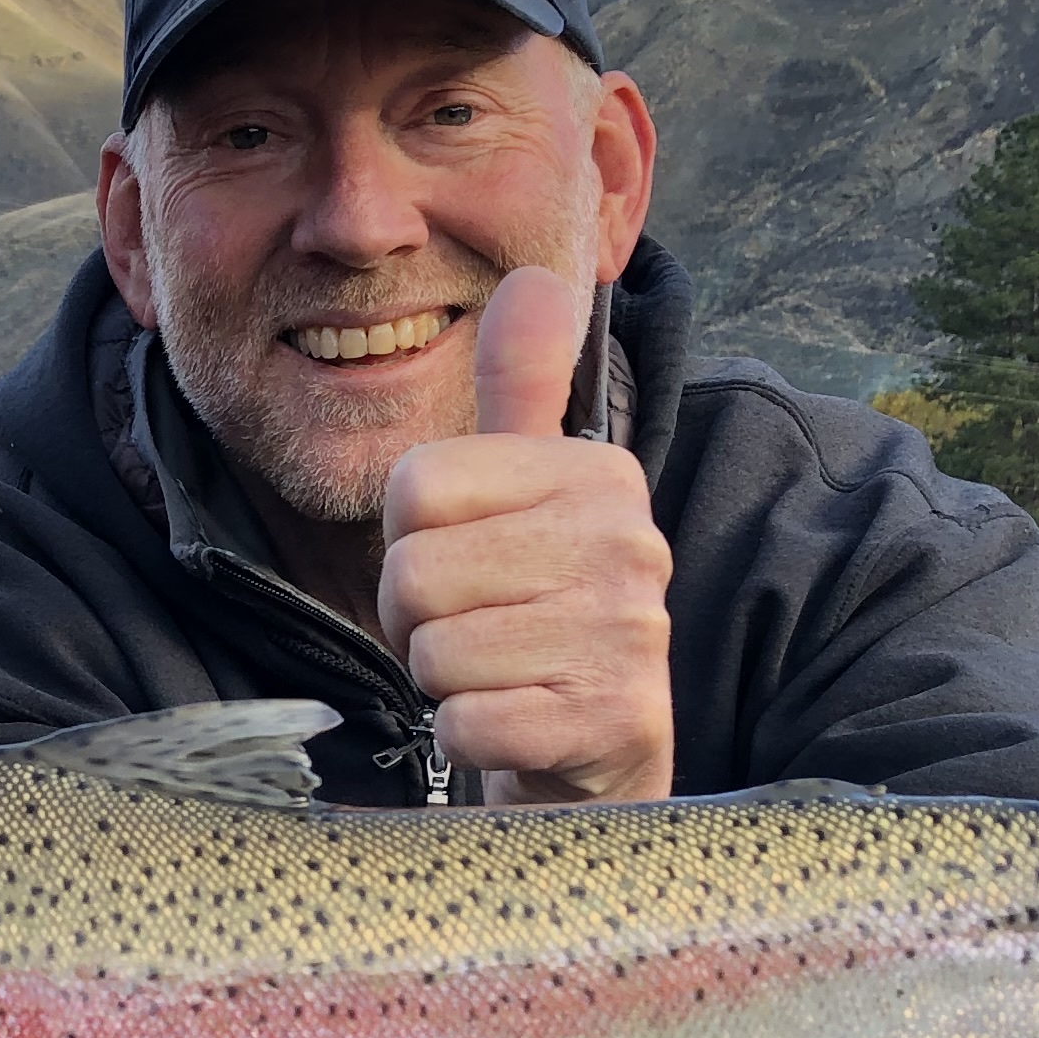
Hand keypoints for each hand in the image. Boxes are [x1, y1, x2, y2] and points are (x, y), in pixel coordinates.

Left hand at [376, 265, 674, 804]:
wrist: (597, 762)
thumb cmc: (541, 622)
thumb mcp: (530, 496)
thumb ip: (523, 390)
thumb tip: (532, 275)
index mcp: (598, 473)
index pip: (415, 485)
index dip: (409, 542)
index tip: (463, 572)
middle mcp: (627, 540)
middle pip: (413, 570)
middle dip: (418, 622)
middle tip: (478, 637)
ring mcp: (629, 632)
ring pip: (435, 651)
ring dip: (445, 683)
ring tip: (501, 679)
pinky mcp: (615, 720)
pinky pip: (468, 722)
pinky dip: (469, 738)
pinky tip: (516, 728)